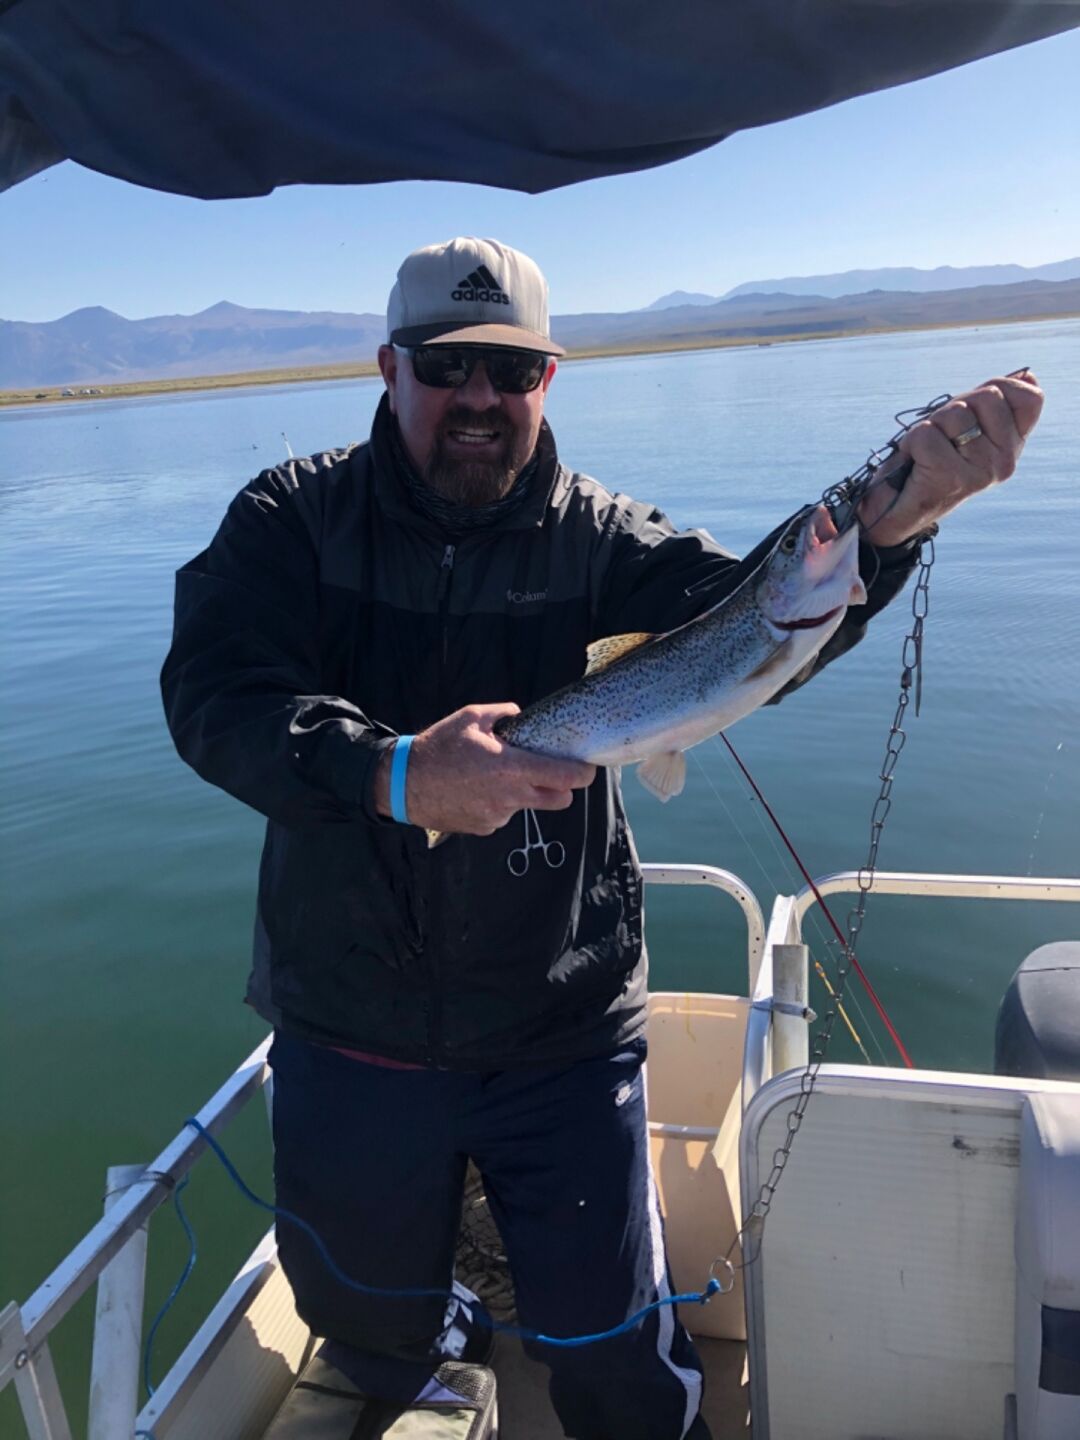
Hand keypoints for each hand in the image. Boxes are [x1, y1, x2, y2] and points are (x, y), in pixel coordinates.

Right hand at [374, 703, 595, 835]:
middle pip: (560, 800)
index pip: (566, 778)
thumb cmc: (438, 747)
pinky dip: (498, 804)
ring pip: (527, 806)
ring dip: (521, 793)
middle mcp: (511, 797)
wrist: (404, 784)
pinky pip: (503, 815)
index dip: (584, 774)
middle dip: (561, 788)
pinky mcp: (485, 828)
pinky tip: (476, 790)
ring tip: (491, 776)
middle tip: (546, 772)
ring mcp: (499, 816)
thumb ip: (505, 714)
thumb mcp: (471, 717)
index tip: (587, 767)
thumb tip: (520, 716)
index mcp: (512, 768)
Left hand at [858, 370, 1043, 547]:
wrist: (894, 509)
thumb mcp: (966, 426)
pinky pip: (927, 435)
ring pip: (955, 414)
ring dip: (930, 426)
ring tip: (925, 452)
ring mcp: (982, 471)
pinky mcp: (952, 478)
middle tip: (940, 436)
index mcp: (1013, 446)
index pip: (1029, 398)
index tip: (970, 411)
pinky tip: (914, 463)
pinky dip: (911, 443)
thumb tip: (1027, 375)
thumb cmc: (928, 461)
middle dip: (954, 407)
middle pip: (988, 396)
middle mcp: (1006, 461)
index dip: (995, 390)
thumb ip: (994, 404)